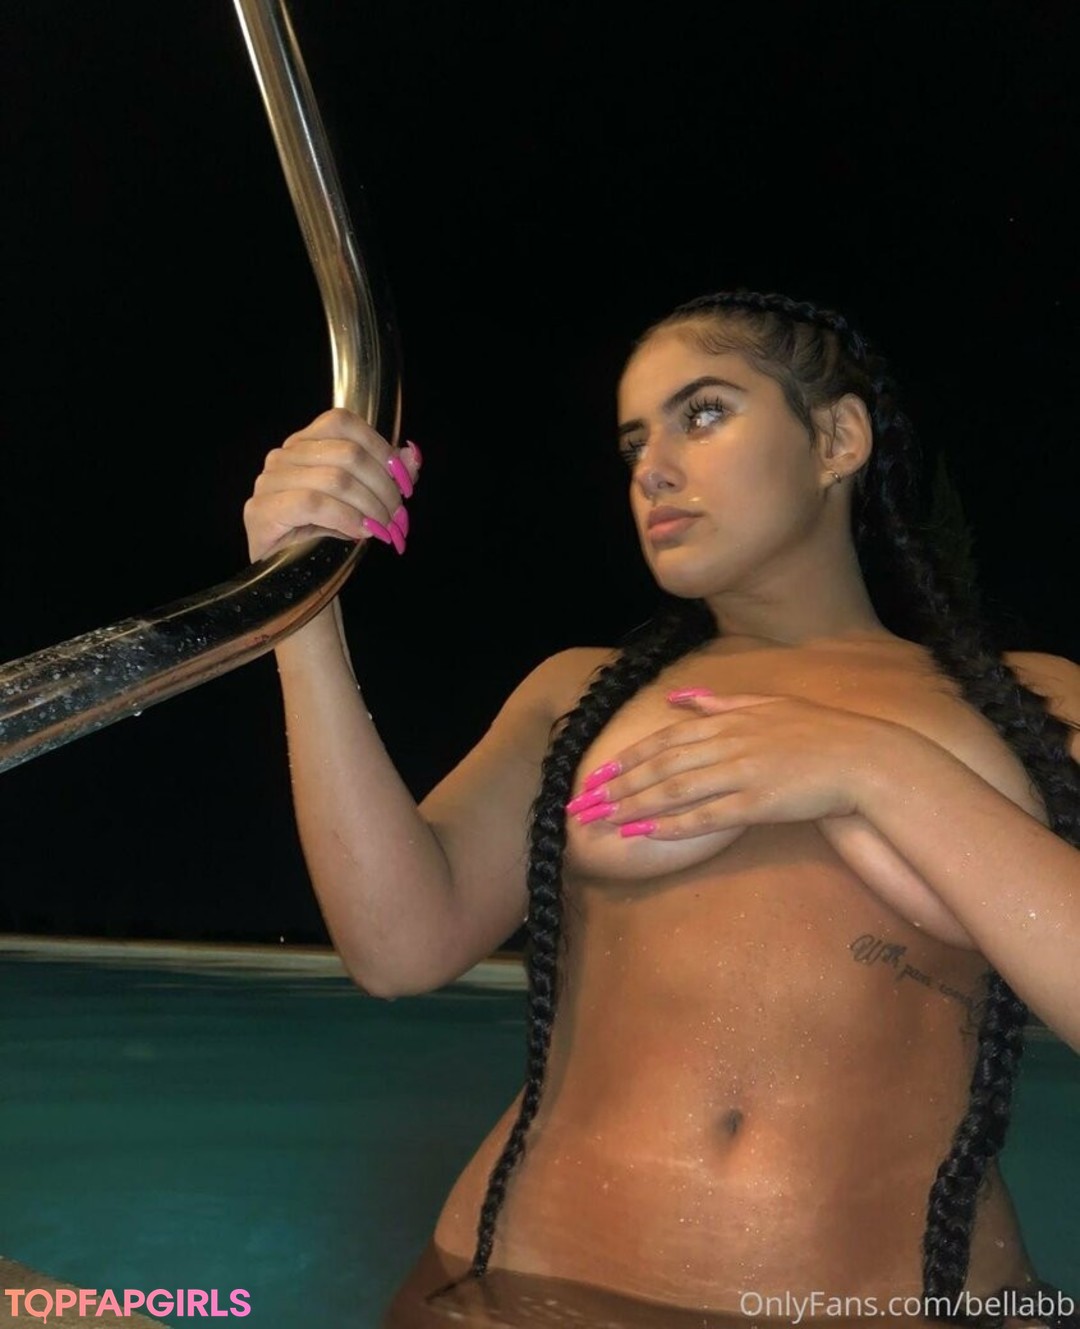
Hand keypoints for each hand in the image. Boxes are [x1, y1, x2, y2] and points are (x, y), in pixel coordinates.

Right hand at [243, 407, 421, 562]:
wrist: (290, 576)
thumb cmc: (323, 533)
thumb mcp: (361, 500)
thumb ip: (386, 476)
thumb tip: (411, 456)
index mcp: (305, 443)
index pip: (344, 423)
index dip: (381, 449)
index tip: (404, 483)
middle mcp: (284, 455)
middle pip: (347, 453)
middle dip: (383, 487)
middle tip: (396, 516)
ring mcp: (269, 481)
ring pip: (335, 478)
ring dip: (369, 507)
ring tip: (381, 528)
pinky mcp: (262, 510)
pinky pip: (313, 503)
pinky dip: (345, 517)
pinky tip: (358, 532)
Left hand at [568, 692, 892, 838]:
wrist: (863, 757)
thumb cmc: (816, 732)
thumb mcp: (766, 704)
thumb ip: (719, 702)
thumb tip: (679, 698)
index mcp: (727, 720)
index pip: (664, 741)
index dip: (626, 759)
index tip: (596, 776)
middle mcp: (728, 743)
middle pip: (660, 766)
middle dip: (617, 786)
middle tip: (584, 804)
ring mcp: (741, 772)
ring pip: (675, 791)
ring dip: (634, 807)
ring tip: (603, 821)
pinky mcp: (757, 802)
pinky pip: (707, 816)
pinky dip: (672, 825)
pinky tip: (646, 835)